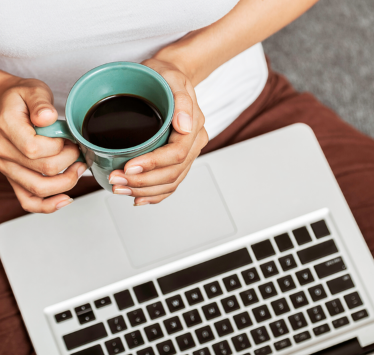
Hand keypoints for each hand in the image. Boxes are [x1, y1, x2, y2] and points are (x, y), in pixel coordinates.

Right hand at [0, 73, 86, 212]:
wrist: (2, 105)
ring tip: (79, 169)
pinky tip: (65, 199)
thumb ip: (40, 102)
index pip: (35, 149)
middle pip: (43, 170)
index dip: (59, 146)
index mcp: (5, 128)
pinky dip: (48, 205)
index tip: (68, 138)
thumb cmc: (18, 98)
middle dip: (70, 161)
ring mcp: (6, 168)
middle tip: (78, 150)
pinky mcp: (13, 178)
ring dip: (67, 181)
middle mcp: (2, 152)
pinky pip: (28, 201)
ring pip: (38, 188)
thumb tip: (47, 118)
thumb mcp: (31, 90)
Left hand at [108, 58, 208, 204]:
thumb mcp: (171, 77)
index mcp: (194, 127)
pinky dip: (155, 194)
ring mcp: (187, 154)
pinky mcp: (177, 159)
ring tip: (121, 189)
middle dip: (143, 182)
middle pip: (173, 173)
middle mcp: (193, 143)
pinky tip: (139, 197)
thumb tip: (184, 127)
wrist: (170, 77)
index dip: (153, 164)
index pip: (177, 154)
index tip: (129, 166)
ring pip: (170, 182)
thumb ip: (181, 100)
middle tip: (117, 180)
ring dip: (145, 191)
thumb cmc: (166, 76)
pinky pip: (170, 183)